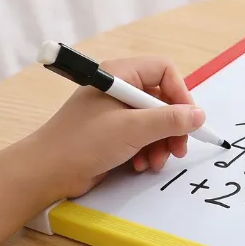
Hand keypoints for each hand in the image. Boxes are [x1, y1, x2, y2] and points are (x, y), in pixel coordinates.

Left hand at [27, 56, 204, 200]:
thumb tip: (199, 115)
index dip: (181, 94)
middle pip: (163, 99)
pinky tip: (142, 165)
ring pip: (156, 121)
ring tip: (157, 162)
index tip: (188, 119)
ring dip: (162, 142)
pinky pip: (144, 136)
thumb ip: (170, 120)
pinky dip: (149, 150)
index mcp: (121, 75)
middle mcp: (121, 89)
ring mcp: (117, 112)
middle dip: (173, 126)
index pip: (165, 72)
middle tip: (179, 148)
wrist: (45, 173)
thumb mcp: (133, 129)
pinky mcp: (114, 133)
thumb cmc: (83, 143)